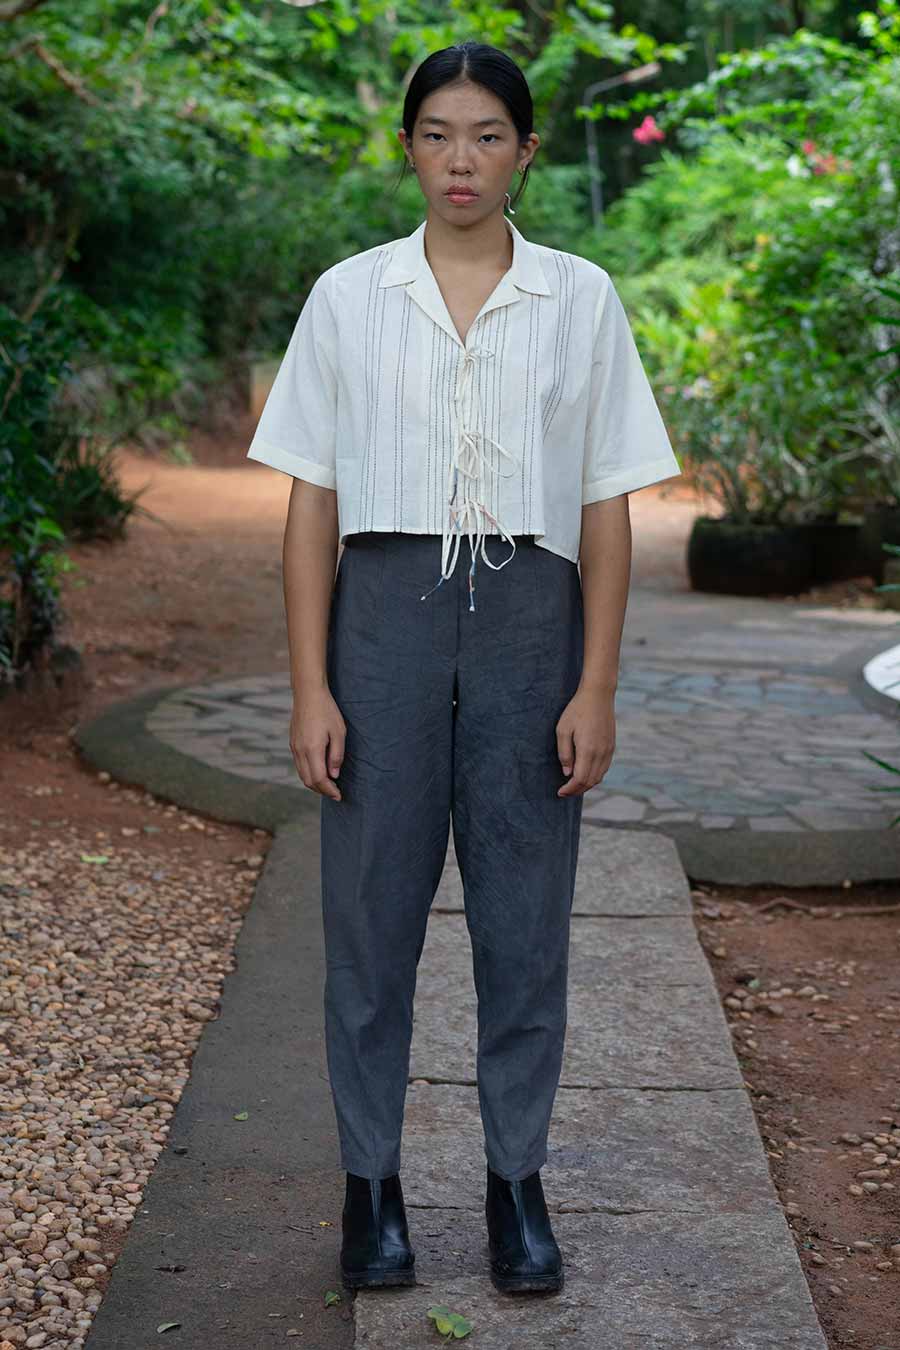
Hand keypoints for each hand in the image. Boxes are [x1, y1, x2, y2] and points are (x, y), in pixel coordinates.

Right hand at [290, 685, 345, 801]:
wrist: (308, 694)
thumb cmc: (327, 711)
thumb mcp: (339, 732)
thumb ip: (337, 755)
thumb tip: (334, 775)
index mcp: (312, 749)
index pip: (319, 779)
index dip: (329, 790)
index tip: (339, 795)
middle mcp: (300, 751)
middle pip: (308, 781)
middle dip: (322, 790)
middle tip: (335, 793)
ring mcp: (294, 747)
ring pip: (302, 774)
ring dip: (315, 783)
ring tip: (329, 785)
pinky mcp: (293, 743)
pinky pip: (299, 765)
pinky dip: (309, 774)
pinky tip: (319, 772)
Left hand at [555, 685, 614, 797]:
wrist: (598, 695)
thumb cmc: (577, 710)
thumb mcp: (563, 730)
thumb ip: (564, 753)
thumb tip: (567, 773)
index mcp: (588, 750)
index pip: (580, 779)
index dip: (570, 789)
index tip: (560, 792)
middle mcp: (601, 753)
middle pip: (590, 781)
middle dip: (577, 790)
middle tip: (564, 792)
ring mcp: (608, 750)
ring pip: (599, 777)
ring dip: (586, 785)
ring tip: (573, 786)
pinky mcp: (612, 746)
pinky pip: (604, 768)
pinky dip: (594, 776)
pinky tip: (585, 774)